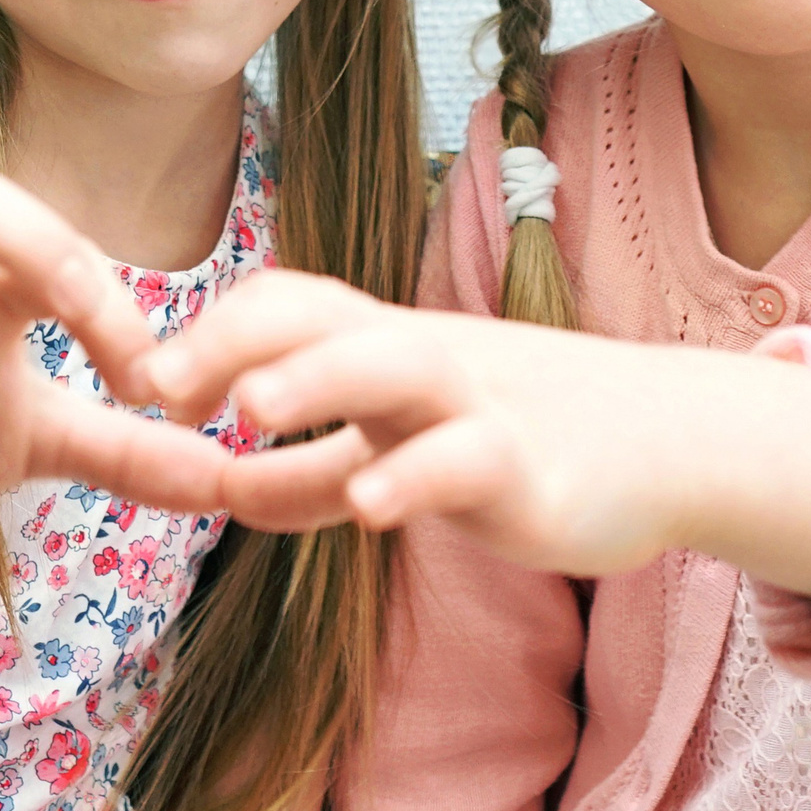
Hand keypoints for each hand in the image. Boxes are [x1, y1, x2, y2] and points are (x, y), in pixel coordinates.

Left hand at [141, 271, 810, 601]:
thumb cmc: (523, 436)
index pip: (288, 305)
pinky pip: (468, 460)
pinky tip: (371, 505)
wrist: (668, 442)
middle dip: (235, 342)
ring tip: (249, 411)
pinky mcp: (530, 465)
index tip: (142, 385)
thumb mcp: (403, 448)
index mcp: (384, 346)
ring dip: (318, 382)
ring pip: (394, 367)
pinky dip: (417, 476)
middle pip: (323, 317)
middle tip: (155, 388)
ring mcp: (479, 403)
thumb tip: (220, 492)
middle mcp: (422, 357)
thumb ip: (312, 474)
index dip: (214, 333)